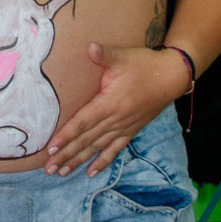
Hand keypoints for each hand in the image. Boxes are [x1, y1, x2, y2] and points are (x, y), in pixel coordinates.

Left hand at [44, 43, 191, 177]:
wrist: (171, 76)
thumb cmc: (144, 65)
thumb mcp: (123, 57)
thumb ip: (104, 55)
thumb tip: (90, 47)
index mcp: (110, 103)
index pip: (82, 123)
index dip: (66, 136)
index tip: (50, 149)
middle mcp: (116, 120)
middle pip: (86, 140)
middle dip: (67, 155)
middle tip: (49, 169)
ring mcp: (124, 127)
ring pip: (97, 148)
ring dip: (79, 161)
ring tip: (62, 172)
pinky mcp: (132, 130)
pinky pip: (115, 149)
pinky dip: (103, 162)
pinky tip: (92, 173)